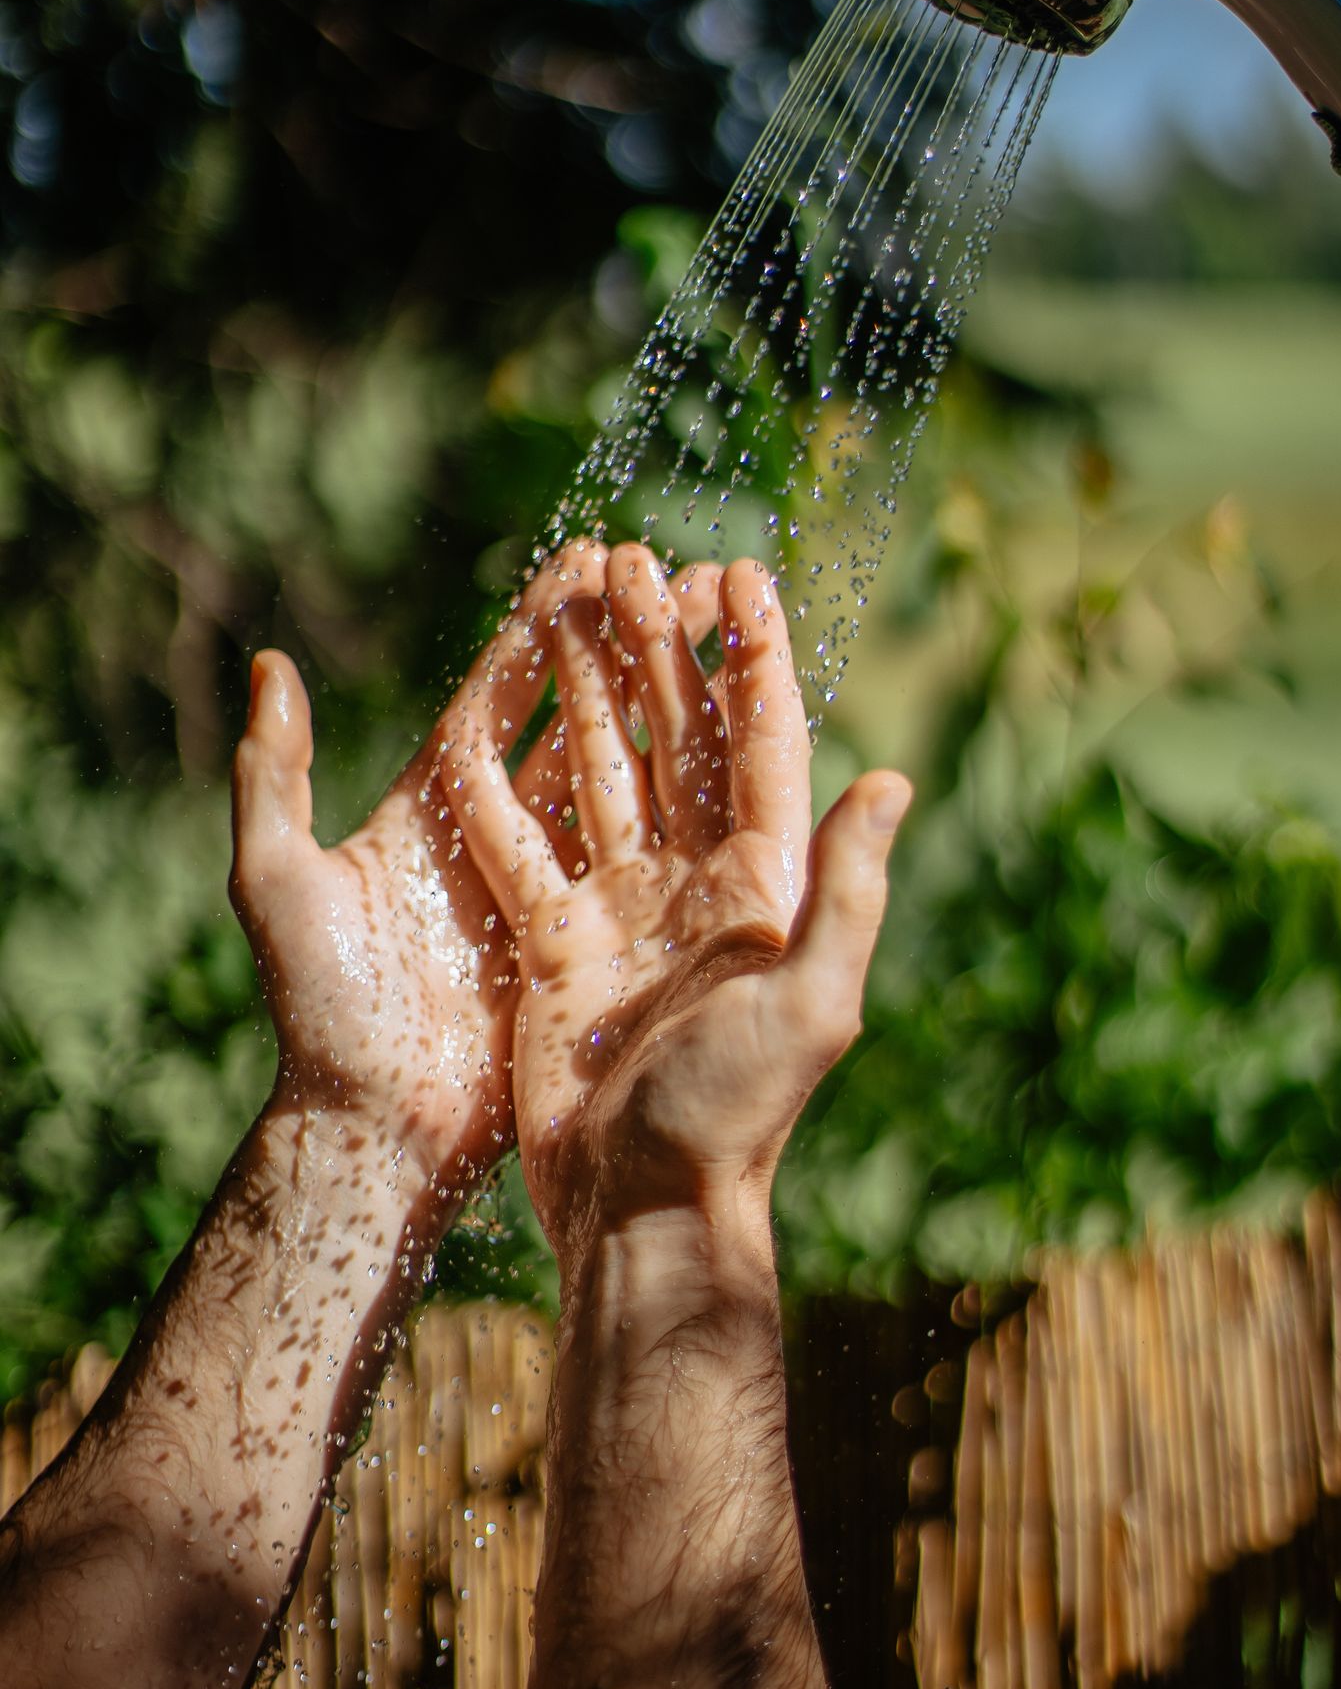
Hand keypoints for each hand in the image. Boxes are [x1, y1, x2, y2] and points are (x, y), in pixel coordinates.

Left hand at [228, 543, 718, 1217]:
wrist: (379, 1127)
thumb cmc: (323, 1009)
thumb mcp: (280, 882)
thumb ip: (275, 775)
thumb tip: (270, 666)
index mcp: (432, 810)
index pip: (494, 696)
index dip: (536, 630)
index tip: (582, 561)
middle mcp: (495, 839)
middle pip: (568, 722)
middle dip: (616, 650)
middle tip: (669, 581)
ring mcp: (548, 891)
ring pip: (614, 781)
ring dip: (658, 715)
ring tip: (709, 648)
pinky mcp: (583, 944)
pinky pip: (637, 864)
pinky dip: (677, 812)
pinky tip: (722, 766)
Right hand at [447, 544, 909, 1266]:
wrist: (640, 1208)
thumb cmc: (736, 1113)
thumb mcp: (811, 1000)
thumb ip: (847, 889)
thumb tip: (895, 779)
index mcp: (763, 883)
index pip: (765, 744)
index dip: (753, 659)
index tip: (739, 575)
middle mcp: (696, 882)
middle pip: (675, 738)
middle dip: (656, 647)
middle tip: (630, 560)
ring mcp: (621, 907)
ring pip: (599, 771)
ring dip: (583, 688)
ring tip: (560, 603)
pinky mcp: (553, 942)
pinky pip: (520, 845)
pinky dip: (497, 788)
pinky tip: (472, 722)